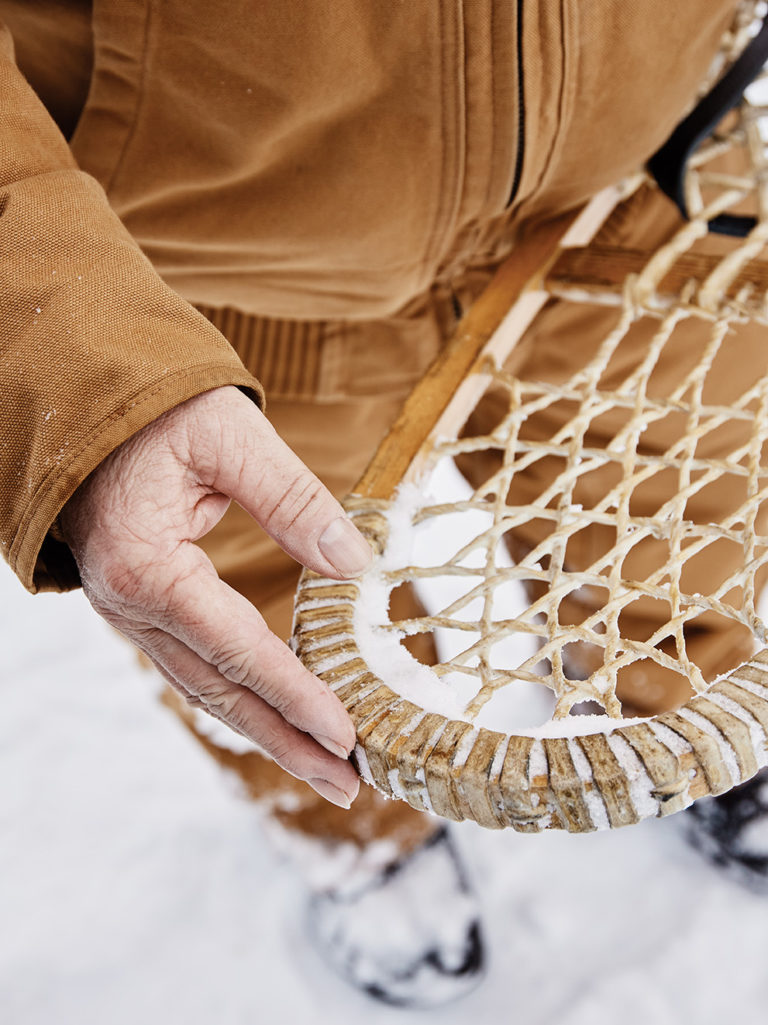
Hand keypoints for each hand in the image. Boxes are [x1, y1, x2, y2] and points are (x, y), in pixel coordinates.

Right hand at [59, 386, 371, 808]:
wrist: (83, 402)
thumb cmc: (153, 411)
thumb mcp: (230, 438)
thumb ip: (293, 501)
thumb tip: (354, 564)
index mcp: (147, 569)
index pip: (238, 650)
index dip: (296, 695)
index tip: (345, 734)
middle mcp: (130, 606)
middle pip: (220, 692)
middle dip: (286, 742)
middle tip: (347, 783)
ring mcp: (129, 613)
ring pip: (203, 689)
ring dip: (265, 730)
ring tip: (321, 767)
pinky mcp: (139, 606)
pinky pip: (190, 666)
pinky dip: (236, 698)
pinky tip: (271, 716)